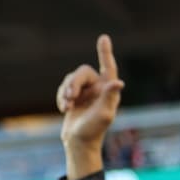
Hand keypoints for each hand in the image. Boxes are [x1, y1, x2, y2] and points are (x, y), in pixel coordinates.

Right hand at [58, 33, 123, 153]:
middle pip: (82, 72)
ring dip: (66, 91)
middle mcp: (99, 88)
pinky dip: (61, 97)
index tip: (103, 38)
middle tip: (70, 97)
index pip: (108, 67)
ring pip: (71, 79)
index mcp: (109, 90)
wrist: (79, 142)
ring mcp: (86, 92)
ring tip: (66, 105)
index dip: (105, 53)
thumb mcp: (104, 114)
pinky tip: (64, 109)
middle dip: (74, 83)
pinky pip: (64, 87)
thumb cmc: (94, 130)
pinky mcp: (74, 97)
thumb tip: (119, 82)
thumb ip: (109, 96)